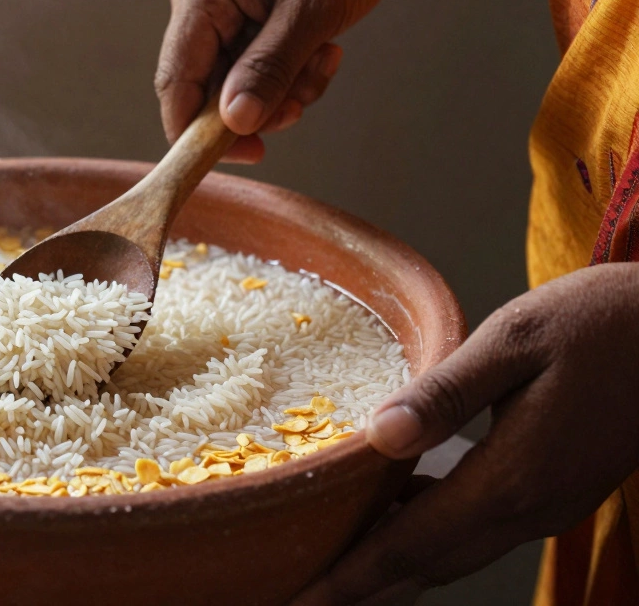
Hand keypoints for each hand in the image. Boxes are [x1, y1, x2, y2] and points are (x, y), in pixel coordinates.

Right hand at [155, 0, 422, 160]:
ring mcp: (220, 14)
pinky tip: (319, 52)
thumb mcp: (309, 15)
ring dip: (283, 91)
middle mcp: (200, 3)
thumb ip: (268, 70)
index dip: (196, 130)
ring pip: (236, 88)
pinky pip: (254, 74)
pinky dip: (289, 77)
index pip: (176, 80)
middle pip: (207, 90)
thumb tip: (235, 122)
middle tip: (300, 104)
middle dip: (259, 104)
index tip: (237, 155)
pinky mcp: (242, 24)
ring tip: (321, 61)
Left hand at [291, 263, 638, 604]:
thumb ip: (445, 393)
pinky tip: (391, 509)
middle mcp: (530, 508)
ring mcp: (547, 505)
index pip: (412, 544)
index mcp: (512, 477)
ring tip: (332, 567)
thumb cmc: (601, 323)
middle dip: (361, 588)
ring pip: (453, 554)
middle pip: (428, 565)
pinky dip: (427, 535)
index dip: (352, 577)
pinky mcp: (554, 491)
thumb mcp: (515, 340)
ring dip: (393, 566)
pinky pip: (477, 530)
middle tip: (300, 596)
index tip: (302, 599)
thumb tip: (379, 435)